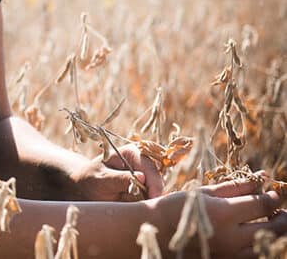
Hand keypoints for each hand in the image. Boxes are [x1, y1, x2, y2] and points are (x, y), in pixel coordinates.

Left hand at [68, 143, 161, 200]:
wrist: (86, 188)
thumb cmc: (91, 180)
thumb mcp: (102, 180)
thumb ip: (119, 179)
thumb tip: (141, 177)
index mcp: (131, 153)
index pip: (149, 167)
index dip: (153, 183)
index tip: (152, 198)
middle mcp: (142, 163)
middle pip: (157, 180)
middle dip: (153, 194)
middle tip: (146, 208)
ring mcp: (145, 177)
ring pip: (156, 192)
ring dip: (148, 201)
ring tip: (132, 206)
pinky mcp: (145, 190)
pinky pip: (151, 200)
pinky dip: (145, 206)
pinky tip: (135, 209)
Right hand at [152, 177, 286, 258]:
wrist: (154, 231)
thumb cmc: (177, 206)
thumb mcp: (204, 192)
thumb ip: (235, 186)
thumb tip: (262, 177)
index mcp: (223, 213)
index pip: (262, 205)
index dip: (273, 198)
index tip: (273, 193)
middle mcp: (231, 237)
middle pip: (272, 228)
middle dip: (282, 217)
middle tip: (281, 210)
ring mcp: (229, 254)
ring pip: (266, 246)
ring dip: (274, 234)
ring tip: (271, 223)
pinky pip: (252, 256)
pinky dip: (259, 246)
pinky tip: (254, 236)